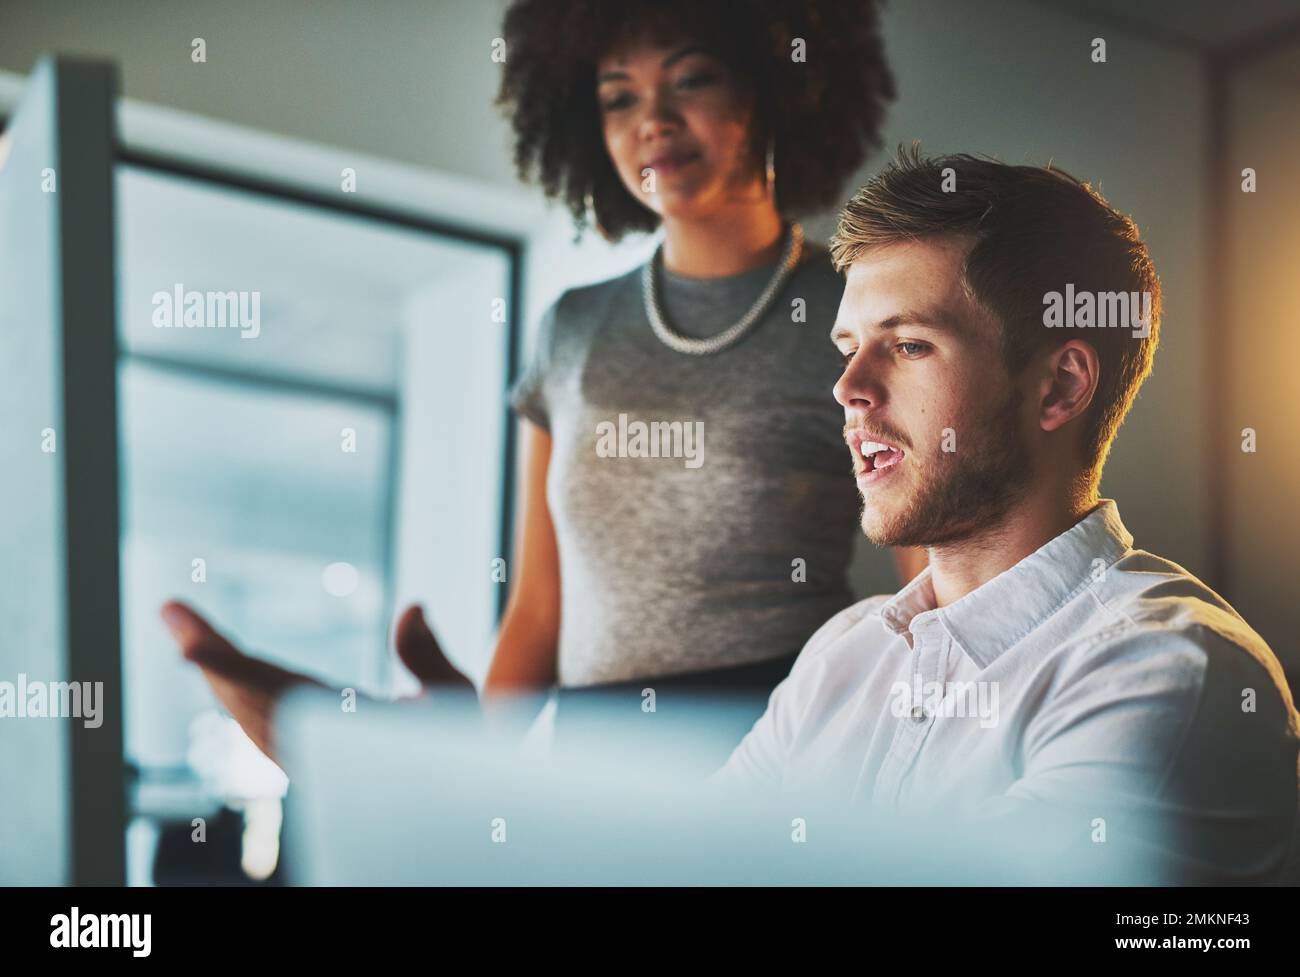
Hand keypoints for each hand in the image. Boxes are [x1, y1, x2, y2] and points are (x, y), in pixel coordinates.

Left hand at [163, 601, 472, 766]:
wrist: (457, 802)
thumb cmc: (462, 747)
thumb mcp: (458, 700)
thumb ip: (428, 655)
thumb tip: (412, 607)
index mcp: (354, 737)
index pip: (280, 695)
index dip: (231, 669)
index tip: (189, 648)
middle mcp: (324, 755)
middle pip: (249, 702)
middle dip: (208, 657)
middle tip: (173, 611)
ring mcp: (311, 763)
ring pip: (248, 717)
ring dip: (216, 674)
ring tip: (191, 630)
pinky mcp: (309, 762)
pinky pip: (258, 727)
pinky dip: (235, 693)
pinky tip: (220, 667)